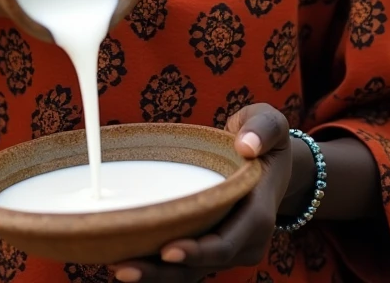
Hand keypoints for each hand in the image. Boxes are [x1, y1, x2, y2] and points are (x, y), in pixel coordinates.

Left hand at [112, 104, 291, 282]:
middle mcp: (245, 241)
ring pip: (190, 272)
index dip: (198, 251)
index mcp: (258, 214)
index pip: (227, 243)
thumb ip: (263, 128)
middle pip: (203, 265)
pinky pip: (185, 266)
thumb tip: (247, 145)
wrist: (269, 160)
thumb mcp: (270, 122)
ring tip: (119, 268)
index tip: (167, 250)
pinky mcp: (211, 248)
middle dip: (164, 271)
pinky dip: (158, 268)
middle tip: (125, 267)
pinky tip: (128, 261)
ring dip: (155, 275)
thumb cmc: (265, 139)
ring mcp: (229, 249)